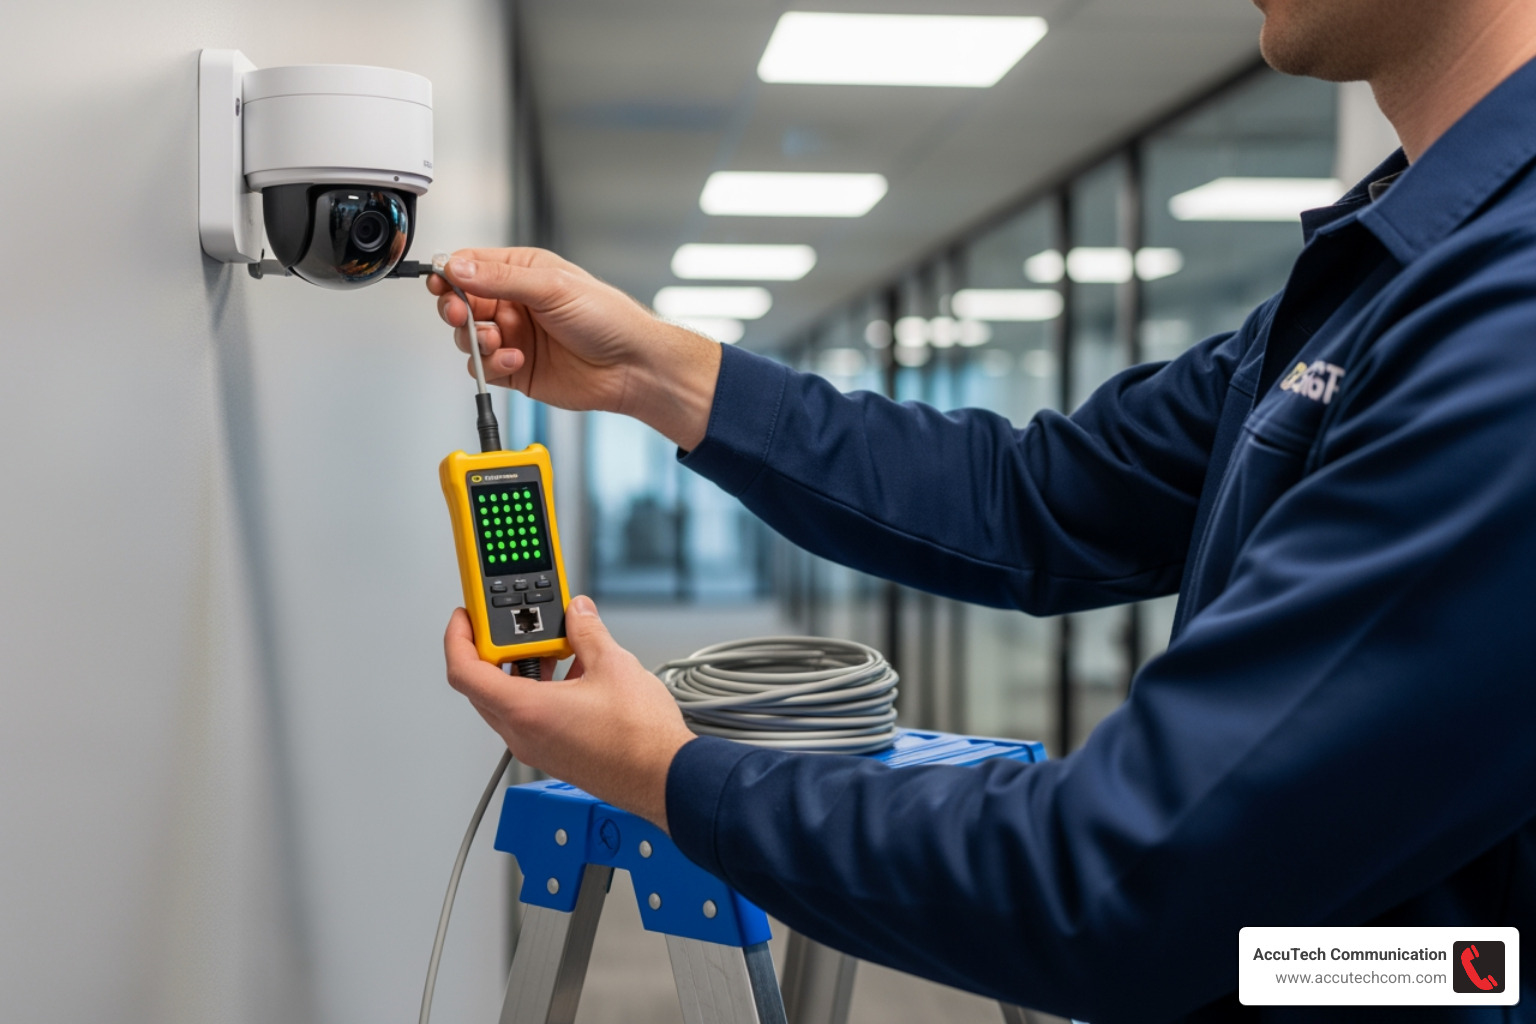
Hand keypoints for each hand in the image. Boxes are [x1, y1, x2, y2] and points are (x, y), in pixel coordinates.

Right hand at [426, 248, 721, 449]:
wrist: (633, 368)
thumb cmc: (609, 320)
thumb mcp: (553, 287)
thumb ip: (501, 279)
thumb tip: (458, 268)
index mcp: (524, 273)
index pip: (471, 267)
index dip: (450, 275)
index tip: (441, 283)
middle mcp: (515, 304)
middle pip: (462, 303)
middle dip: (456, 310)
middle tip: (461, 315)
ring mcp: (515, 338)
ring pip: (469, 338)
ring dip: (476, 341)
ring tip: (498, 342)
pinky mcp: (517, 370)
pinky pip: (485, 368)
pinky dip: (492, 365)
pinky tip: (514, 360)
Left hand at [443, 595, 695, 829]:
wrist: (665, 777)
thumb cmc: (640, 739)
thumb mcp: (613, 665)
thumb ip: (587, 632)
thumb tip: (577, 612)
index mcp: (525, 710)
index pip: (465, 672)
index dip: (458, 637)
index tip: (465, 617)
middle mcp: (523, 734)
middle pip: (482, 686)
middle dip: (494, 650)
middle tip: (513, 626)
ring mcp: (538, 748)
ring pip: (508, 702)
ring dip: (521, 670)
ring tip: (551, 646)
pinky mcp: (555, 755)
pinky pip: (530, 717)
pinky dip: (539, 690)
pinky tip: (572, 673)